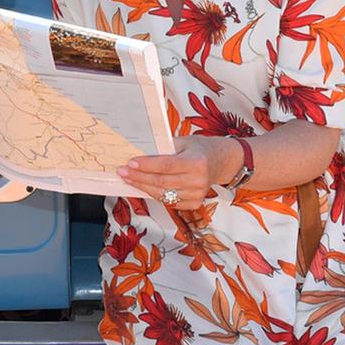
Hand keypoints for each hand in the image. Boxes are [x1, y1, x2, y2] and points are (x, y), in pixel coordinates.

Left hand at [118, 135, 241, 210]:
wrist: (221, 162)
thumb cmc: (201, 149)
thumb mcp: (185, 141)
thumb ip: (165, 147)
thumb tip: (140, 151)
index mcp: (196, 162)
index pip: (166, 165)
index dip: (146, 165)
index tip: (130, 163)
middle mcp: (198, 180)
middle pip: (161, 181)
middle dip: (138, 177)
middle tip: (122, 172)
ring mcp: (197, 194)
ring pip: (163, 194)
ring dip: (143, 187)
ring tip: (129, 179)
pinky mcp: (195, 203)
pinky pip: (169, 201)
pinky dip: (155, 194)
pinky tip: (144, 187)